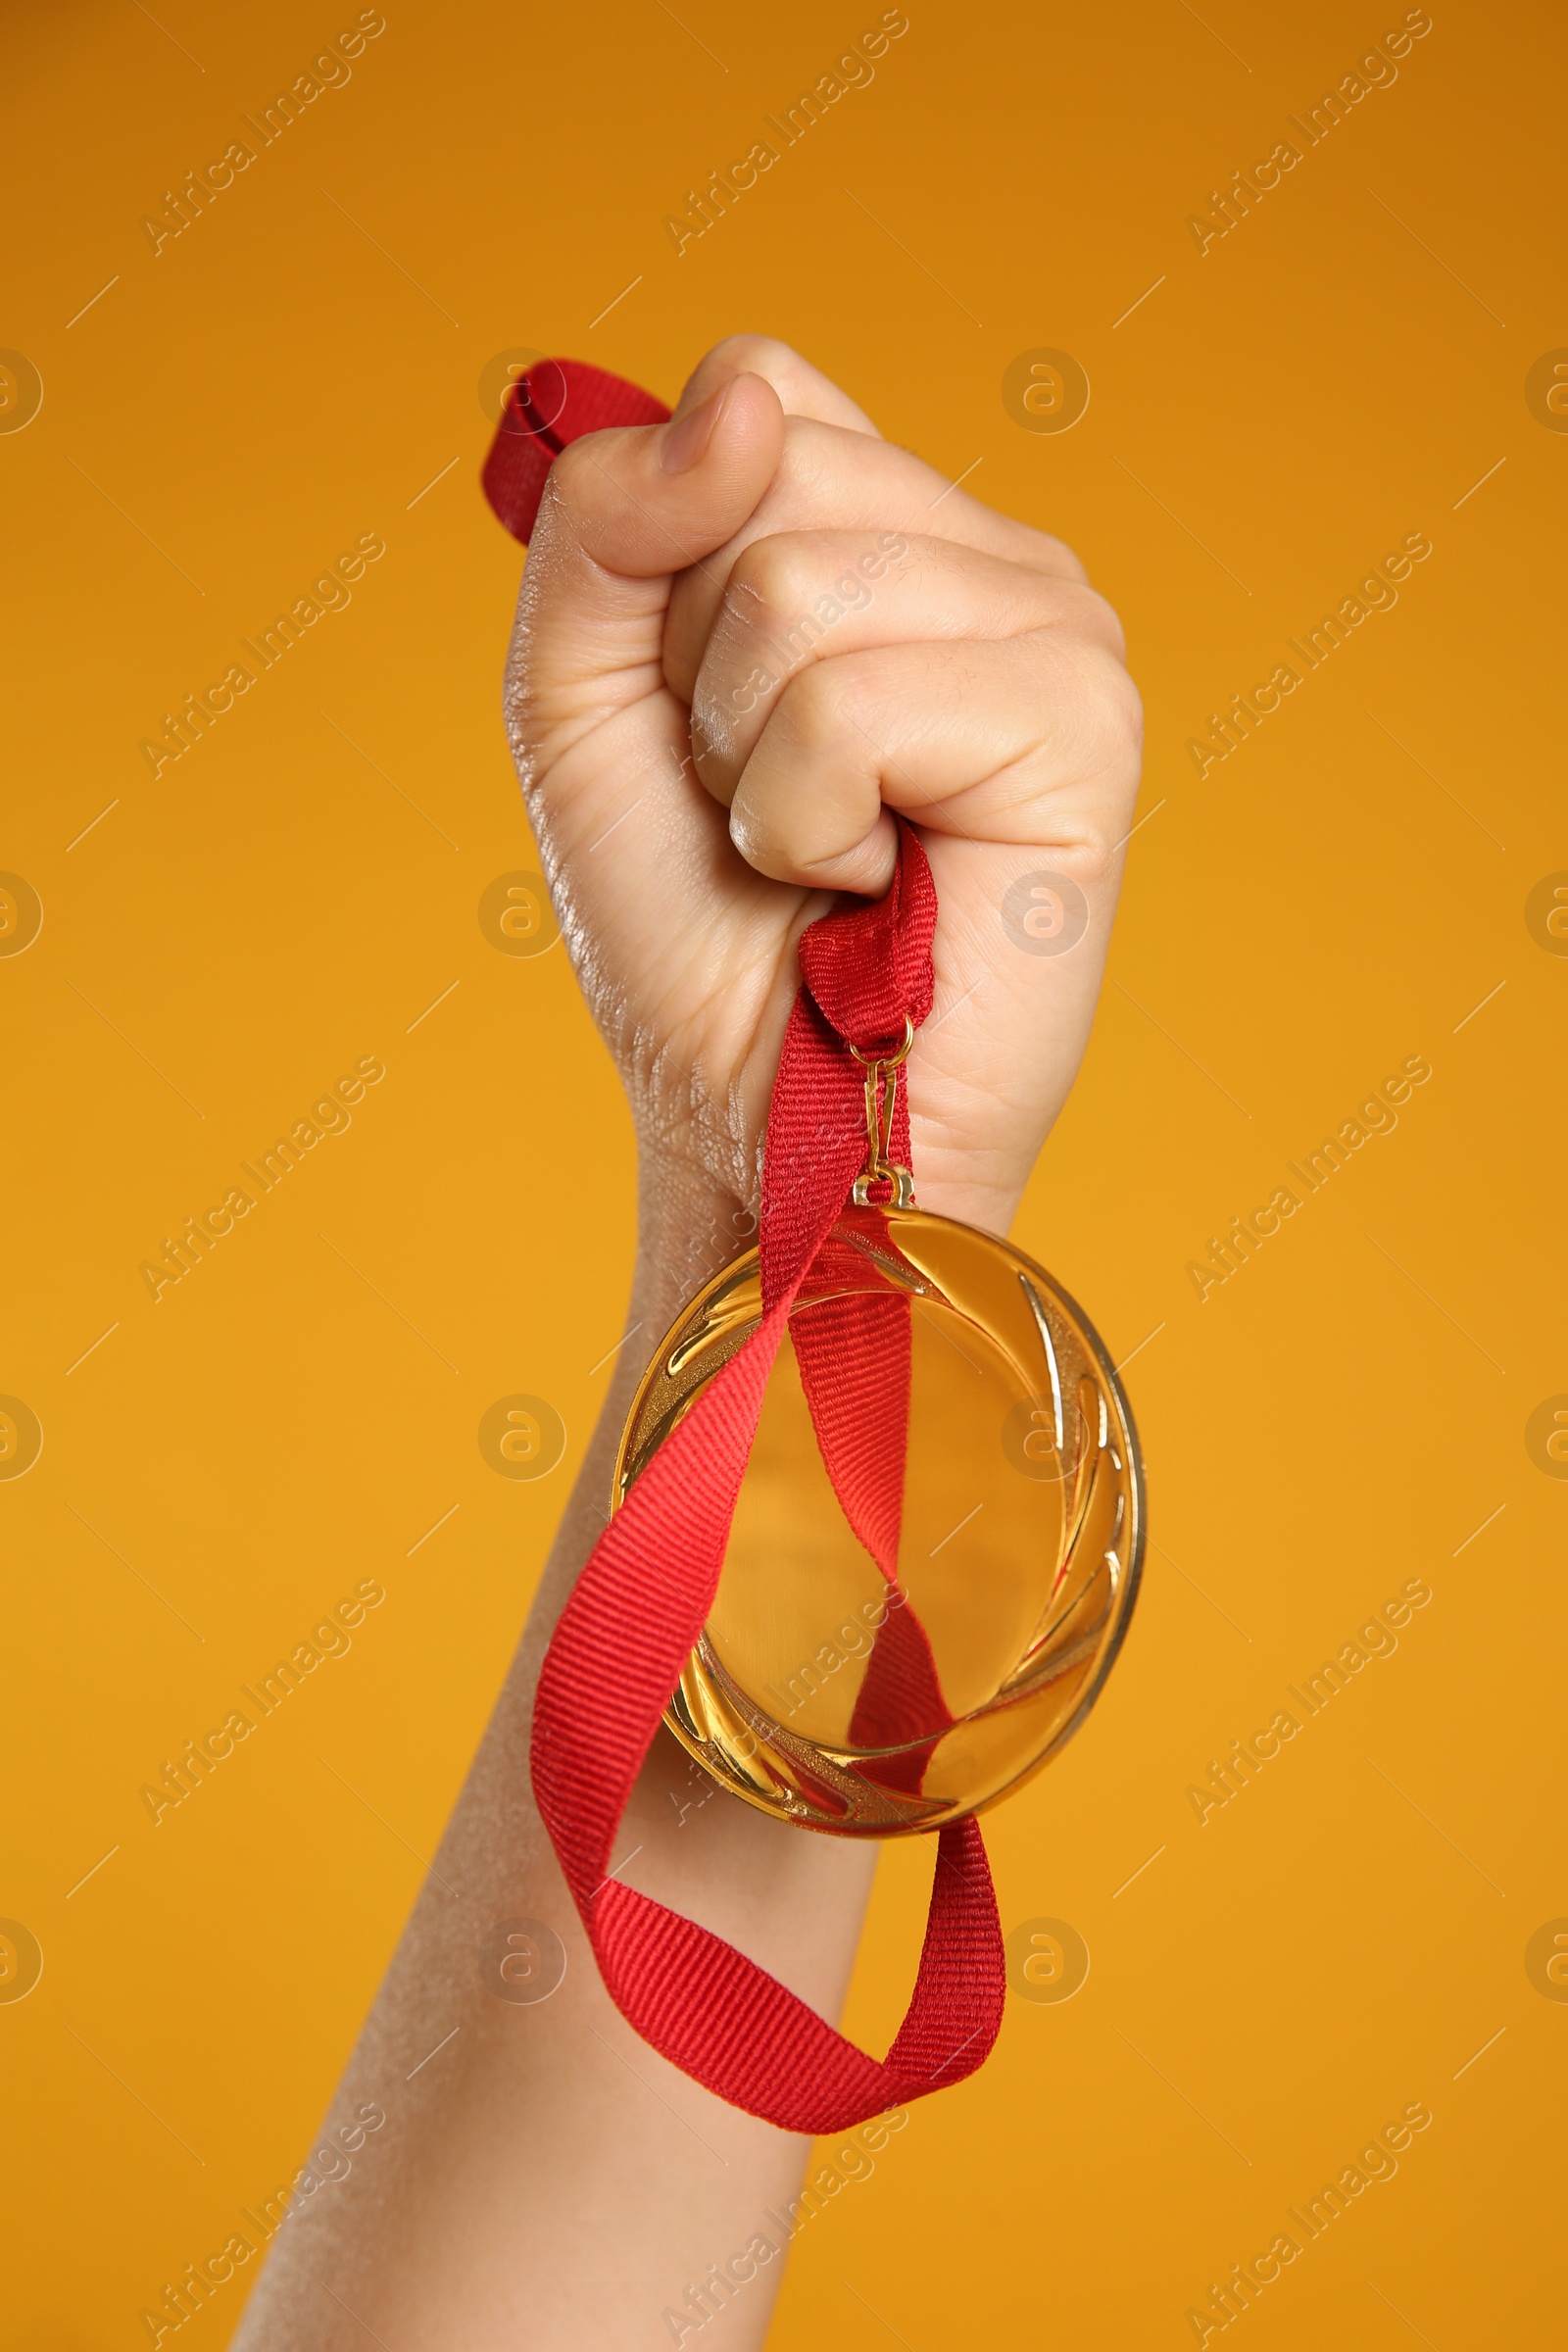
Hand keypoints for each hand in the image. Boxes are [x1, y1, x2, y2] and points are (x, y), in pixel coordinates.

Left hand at [504, 335, 1140, 1242]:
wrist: (757, 1121)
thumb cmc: (691, 931)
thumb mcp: (578, 696)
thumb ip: (607, 523)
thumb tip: (739, 395)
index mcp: (898, 530)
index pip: (759, 390)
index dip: (673, 561)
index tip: (703, 713)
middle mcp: (997, 559)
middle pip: (770, 474)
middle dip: (701, 674)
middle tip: (770, 801)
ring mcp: (1058, 631)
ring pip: (799, 586)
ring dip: (749, 761)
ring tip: (823, 853)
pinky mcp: (1084, 730)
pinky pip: (851, 703)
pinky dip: (804, 821)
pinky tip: (872, 884)